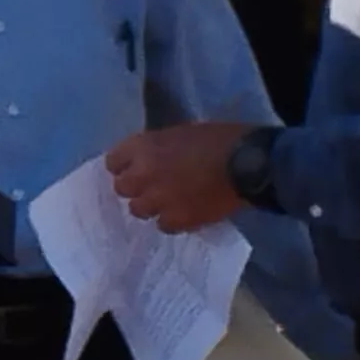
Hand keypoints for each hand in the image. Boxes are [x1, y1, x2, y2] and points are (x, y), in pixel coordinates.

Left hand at [104, 123, 252, 232]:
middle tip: (150, 186)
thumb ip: (156, 148)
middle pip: (122, 188)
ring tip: (166, 202)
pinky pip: (162, 226)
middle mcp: (144, 174)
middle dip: (134, 187)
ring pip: (138, 210)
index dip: (123, 165)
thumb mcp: (179, 133)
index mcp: (144, 147)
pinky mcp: (178, 221)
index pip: (112, 161)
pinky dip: (170, 220)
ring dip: (150, 205)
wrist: (247, 163)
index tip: (132, 168)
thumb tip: (147, 159)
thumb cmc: (218, 139)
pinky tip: (182, 214)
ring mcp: (159, 200)